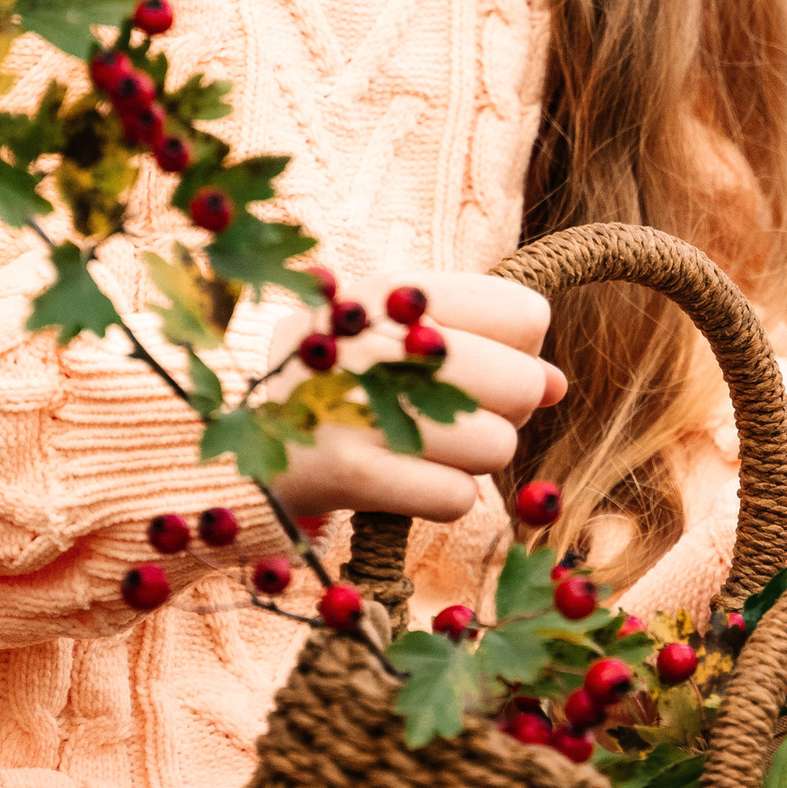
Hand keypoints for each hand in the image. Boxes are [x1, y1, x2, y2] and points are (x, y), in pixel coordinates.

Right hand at [270, 270, 565, 530]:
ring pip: (494, 445)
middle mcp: (371, 335)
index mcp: (385, 290)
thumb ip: (479, 348)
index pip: (522, 313)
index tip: (481, 369)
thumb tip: (557, 384)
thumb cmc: (333, 390)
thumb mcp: (391, 344)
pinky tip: (406, 482)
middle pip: (518, 382)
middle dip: (503, 414)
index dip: (519, 352)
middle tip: (455, 421)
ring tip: (426, 452)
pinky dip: (442, 498)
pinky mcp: (344, 470)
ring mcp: (354, 401)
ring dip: (472, 461)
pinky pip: (455, 496)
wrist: (229, 455)